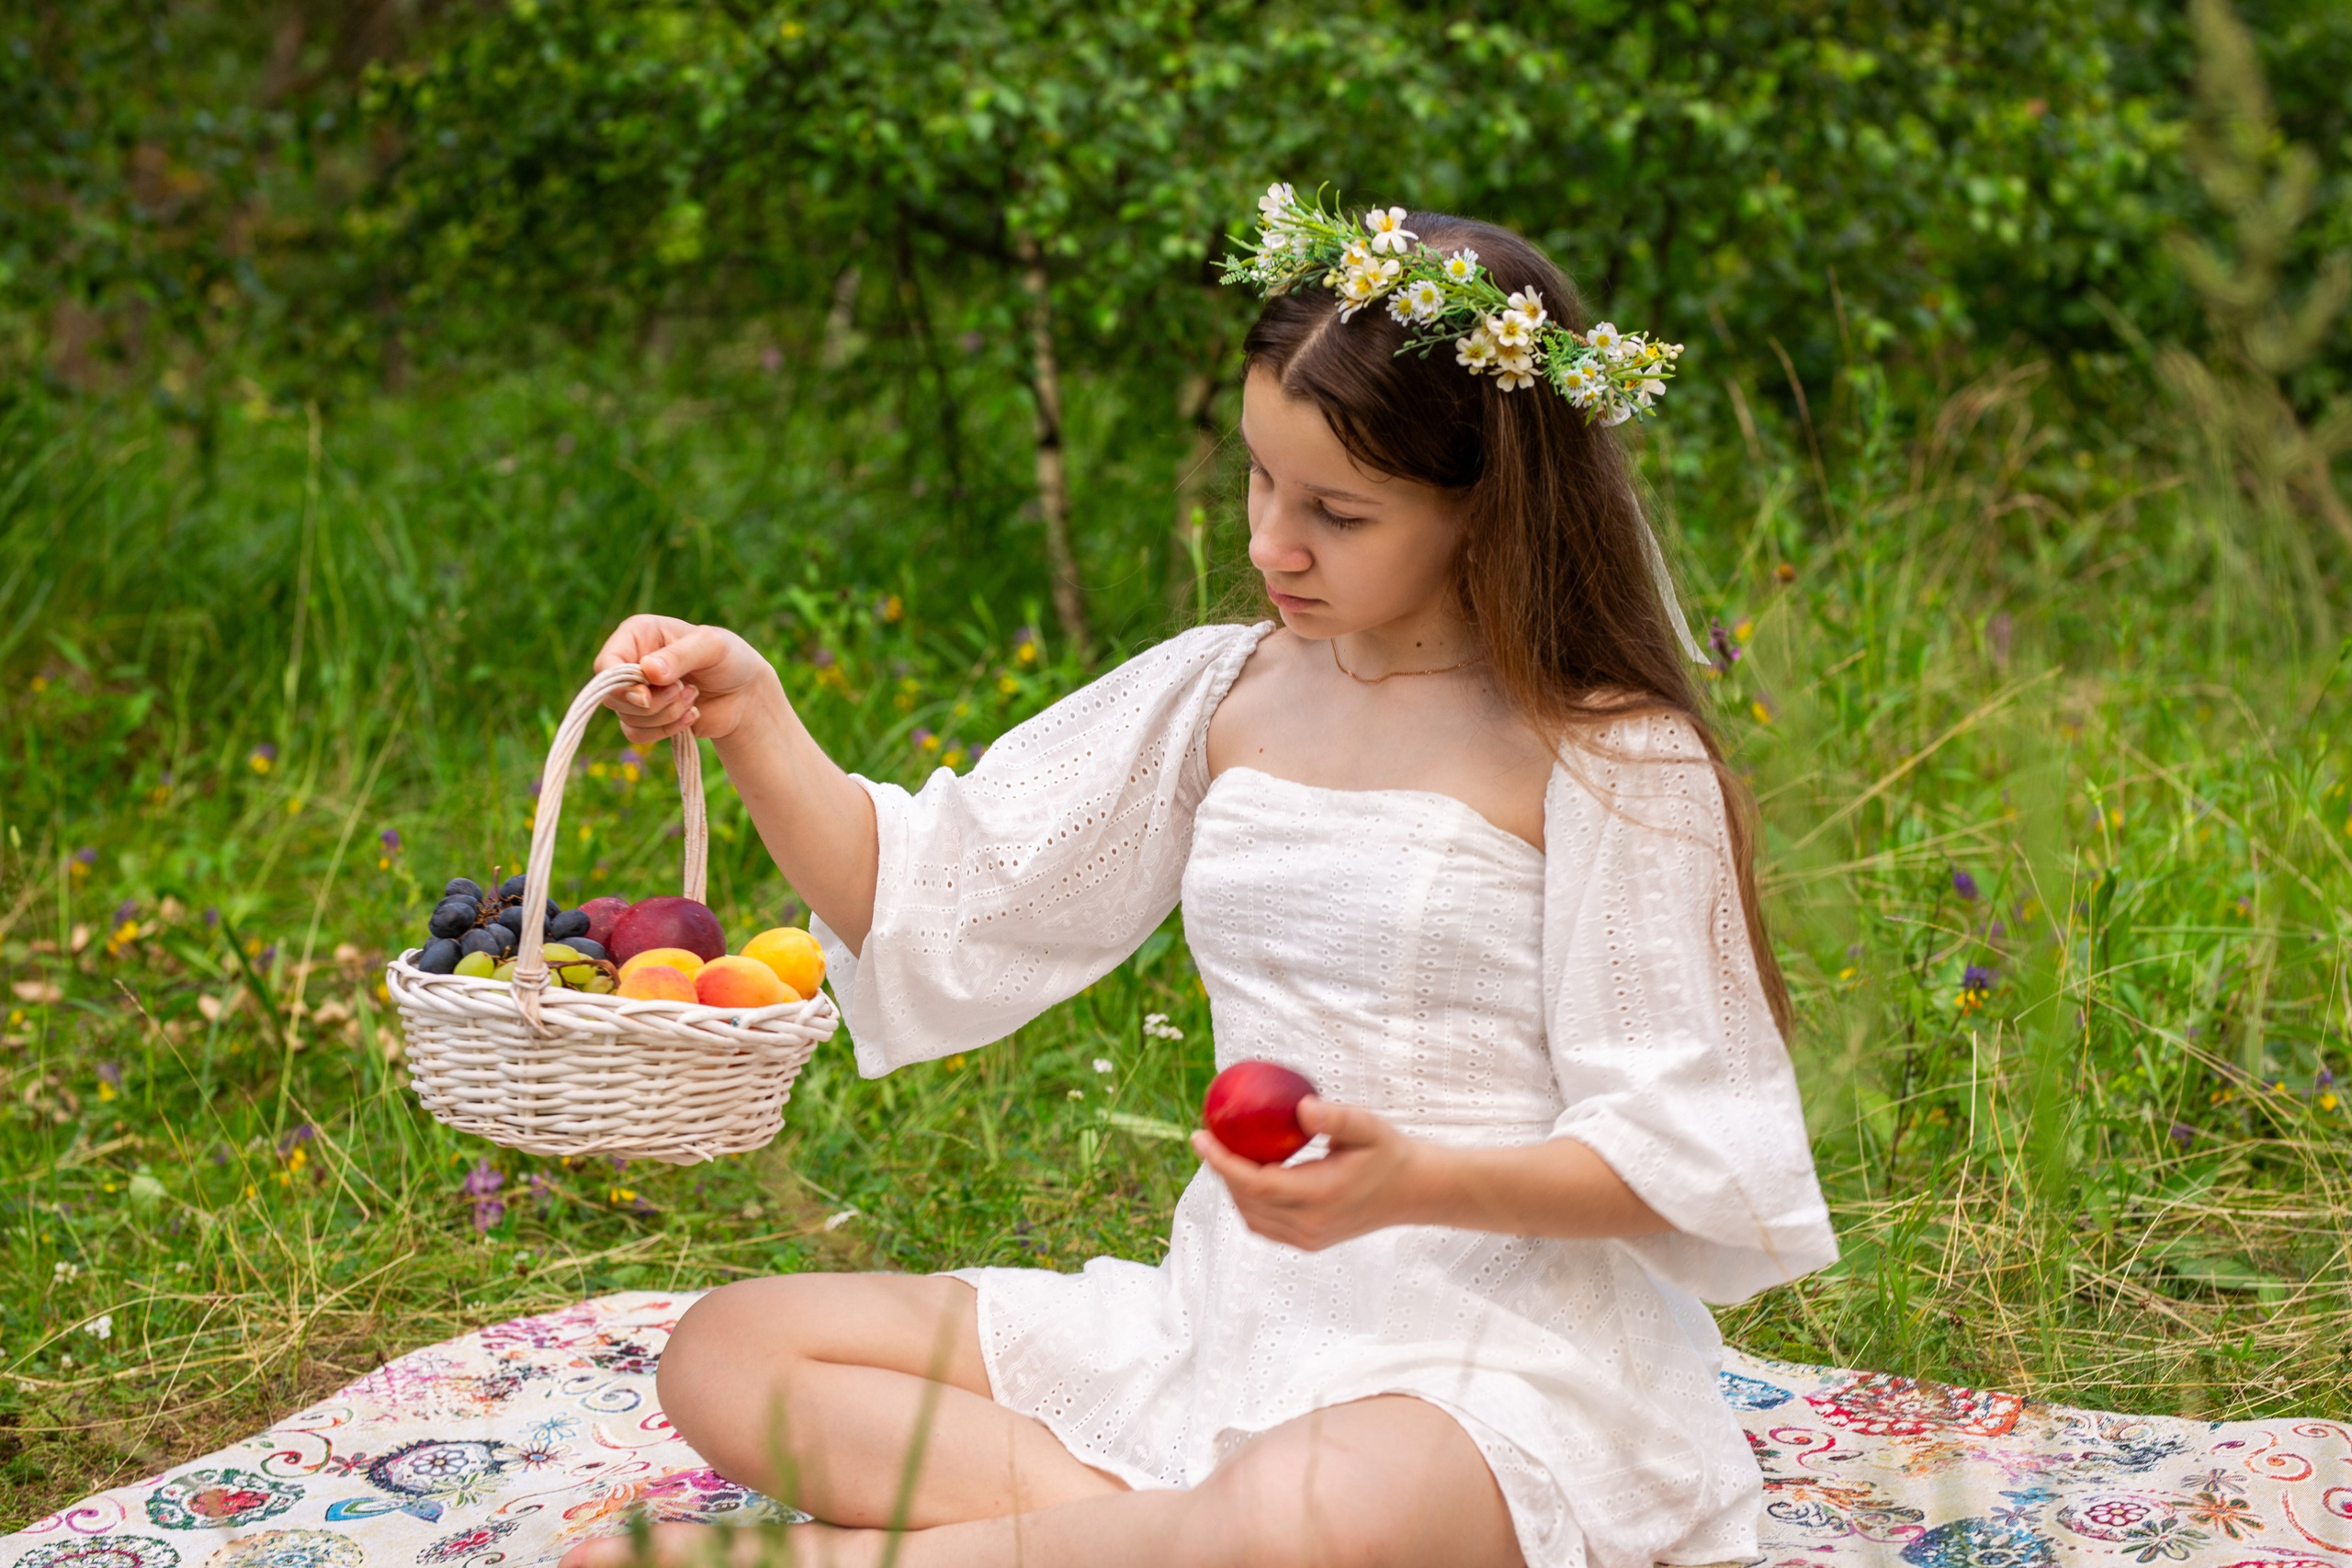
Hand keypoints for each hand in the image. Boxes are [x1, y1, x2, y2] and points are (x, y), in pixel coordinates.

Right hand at [594, 615, 781, 744]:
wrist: (746, 693)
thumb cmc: (730, 659)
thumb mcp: (711, 647)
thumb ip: (680, 656)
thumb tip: (648, 671)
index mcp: (637, 635)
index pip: (605, 665)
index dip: (621, 686)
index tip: (647, 695)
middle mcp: (630, 662)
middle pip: (613, 696)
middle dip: (652, 703)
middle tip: (684, 691)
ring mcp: (636, 691)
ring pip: (627, 718)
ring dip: (665, 715)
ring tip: (693, 698)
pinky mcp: (646, 717)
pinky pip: (637, 734)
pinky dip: (666, 730)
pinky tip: (690, 716)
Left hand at [1191, 1096, 1434, 1250]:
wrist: (1414, 1192)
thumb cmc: (1389, 1152)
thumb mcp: (1368, 1126)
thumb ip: (1335, 1118)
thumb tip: (1300, 1107)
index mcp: (1319, 1196)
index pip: (1254, 1182)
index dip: (1221, 1162)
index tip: (1198, 1136)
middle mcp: (1309, 1224)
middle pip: (1246, 1200)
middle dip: (1220, 1172)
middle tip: (1207, 1138)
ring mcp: (1309, 1238)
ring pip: (1252, 1217)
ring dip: (1233, 1188)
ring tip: (1225, 1154)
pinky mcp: (1311, 1243)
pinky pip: (1266, 1225)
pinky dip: (1250, 1202)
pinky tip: (1249, 1175)